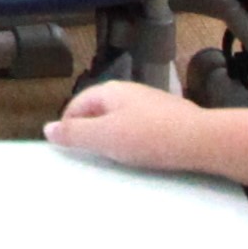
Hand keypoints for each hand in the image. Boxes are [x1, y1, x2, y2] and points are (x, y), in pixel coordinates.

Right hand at [49, 77, 202, 170]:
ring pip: (120, 119)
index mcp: (110, 91)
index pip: (76, 105)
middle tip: (90, 155)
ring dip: (112, 136)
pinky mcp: (167, 116)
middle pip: (98, 110)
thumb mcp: (105, 137)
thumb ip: (75, 134)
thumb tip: (47, 129)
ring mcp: (150, 102)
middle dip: (90, 131)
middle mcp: (129, 91)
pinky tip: (140, 154)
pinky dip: (133, 139)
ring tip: (114, 157)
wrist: (200, 139)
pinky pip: (140, 127)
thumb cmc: (149, 137)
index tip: (67, 149)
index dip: (67, 126)